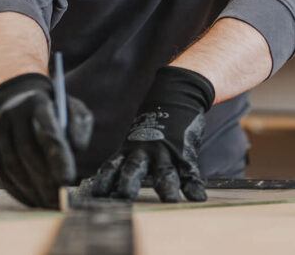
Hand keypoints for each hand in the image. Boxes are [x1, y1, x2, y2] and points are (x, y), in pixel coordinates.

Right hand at [0, 73, 93, 207]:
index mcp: (37, 103)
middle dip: (43, 180)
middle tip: (58, 200)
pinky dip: (15, 191)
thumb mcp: (73, 110)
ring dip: (29, 189)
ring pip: (10, 165)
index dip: (57, 159)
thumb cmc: (55, 112)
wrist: (19, 102)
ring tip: (46, 203)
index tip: (67, 182)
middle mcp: (12, 114)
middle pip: (25, 151)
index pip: (47, 133)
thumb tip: (76, 147)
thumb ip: (79, 126)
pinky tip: (31, 200)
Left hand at [91, 66, 214, 202]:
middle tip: (124, 198)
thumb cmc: (152, 124)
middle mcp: (145, 151)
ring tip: (171, 201)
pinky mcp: (185, 152)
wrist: (176, 94)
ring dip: (167, 188)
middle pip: (133, 169)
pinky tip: (198, 197)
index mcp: (129, 149)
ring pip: (164, 171)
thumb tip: (108, 188)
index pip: (112, 167)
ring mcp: (166, 151)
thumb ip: (125, 160)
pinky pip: (190, 171)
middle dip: (128, 184)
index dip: (104, 181)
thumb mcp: (134, 139)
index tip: (97, 196)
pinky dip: (194, 185)